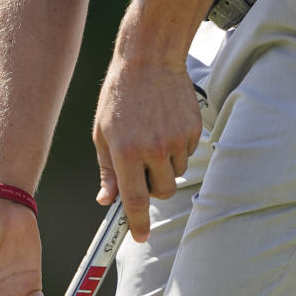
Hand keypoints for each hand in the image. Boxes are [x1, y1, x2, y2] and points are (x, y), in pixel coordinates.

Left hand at [94, 54, 201, 241]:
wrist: (149, 59)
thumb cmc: (120, 95)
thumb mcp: (102, 132)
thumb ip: (106, 170)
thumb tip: (106, 200)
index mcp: (126, 151)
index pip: (135, 200)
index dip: (138, 224)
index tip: (140, 236)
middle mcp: (154, 149)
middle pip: (163, 192)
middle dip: (153, 188)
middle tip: (142, 168)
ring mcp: (177, 139)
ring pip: (176, 172)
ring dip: (165, 165)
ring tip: (152, 136)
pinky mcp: (193, 129)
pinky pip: (188, 153)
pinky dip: (177, 147)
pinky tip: (165, 125)